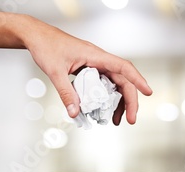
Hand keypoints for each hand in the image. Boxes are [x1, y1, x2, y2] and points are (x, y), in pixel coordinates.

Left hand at [22, 16, 152, 124]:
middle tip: (130, 120)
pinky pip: (104, 86)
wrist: (36, 36)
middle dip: (130, 101)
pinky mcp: (90, 70)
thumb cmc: (46, 46)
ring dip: (119, 103)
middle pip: (123, 81)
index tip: (148, 92)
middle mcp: (99, 60)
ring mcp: (96, 66)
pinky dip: (106, 99)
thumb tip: (75, 112)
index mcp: (96, 56)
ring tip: (117, 120)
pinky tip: (103, 111)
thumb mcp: (55, 71)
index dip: (138, 80)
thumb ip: (66, 93)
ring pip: (115, 85)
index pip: (123, 67)